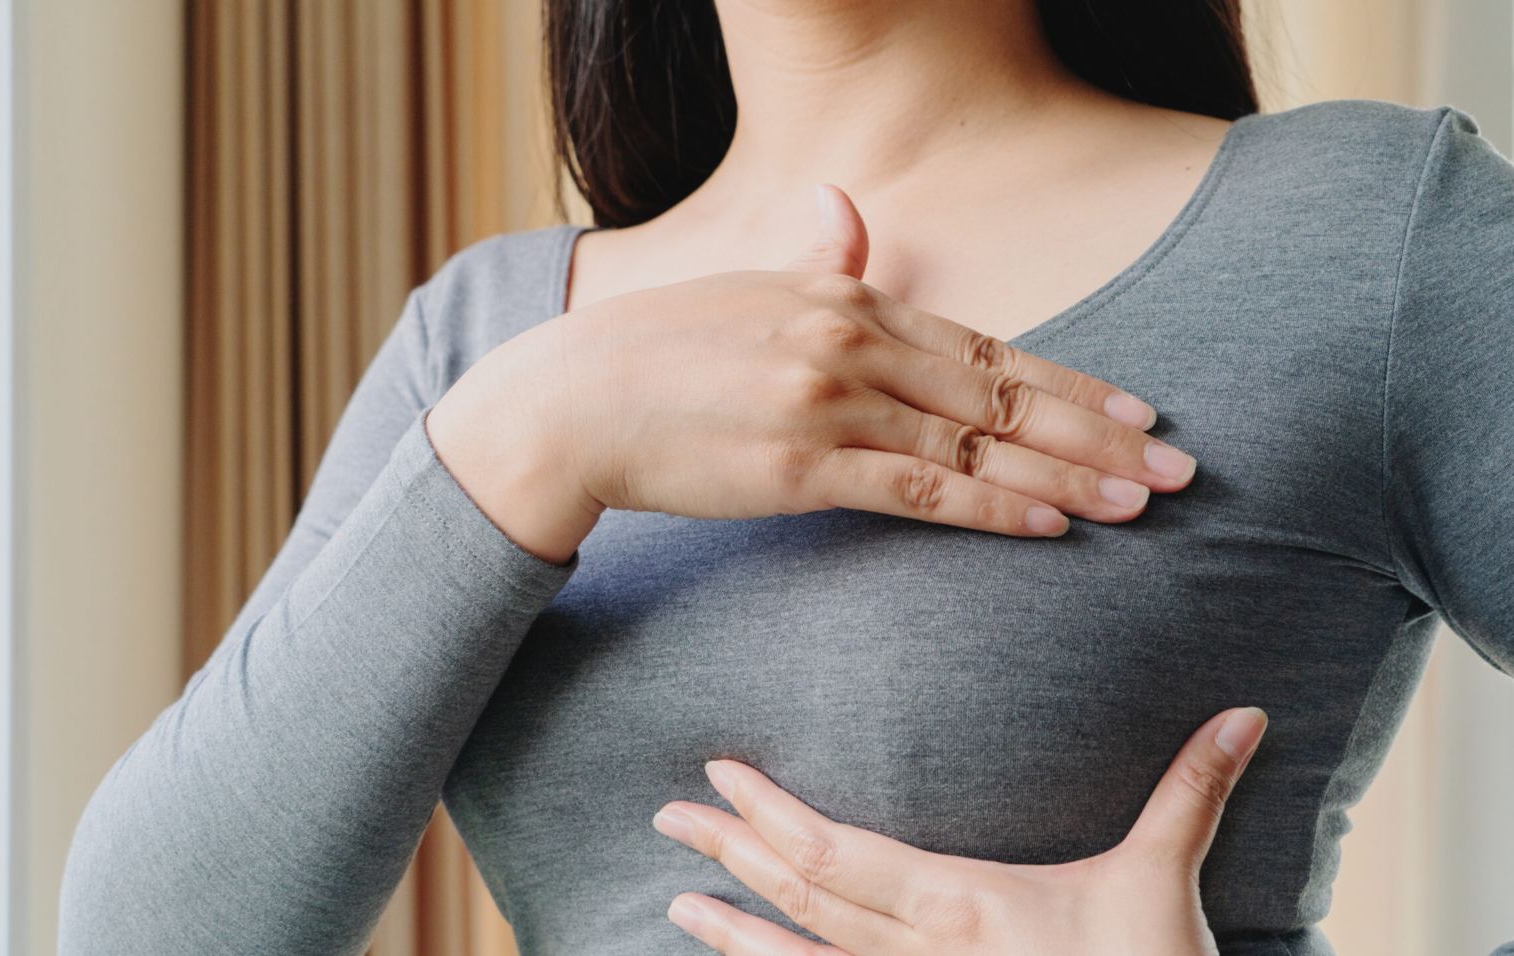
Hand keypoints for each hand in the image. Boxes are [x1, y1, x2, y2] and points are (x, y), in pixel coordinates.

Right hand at [428, 186, 1196, 562]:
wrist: (570, 401)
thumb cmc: (656, 350)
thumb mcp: (745, 286)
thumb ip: (815, 256)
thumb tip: (849, 208)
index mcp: (846, 295)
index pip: (987, 346)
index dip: (1072, 381)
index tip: (1140, 410)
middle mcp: (852, 341)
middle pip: (1003, 394)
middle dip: (1100, 433)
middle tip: (1178, 467)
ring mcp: (830, 402)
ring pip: (976, 446)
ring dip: (1067, 477)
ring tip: (1139, 504)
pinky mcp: (800, 467)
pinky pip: (919, 491)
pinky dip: (993, 509)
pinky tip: (1051, 526)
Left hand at [652, 707, 1268, 955]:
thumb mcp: (1164, 880)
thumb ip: (1191, 791)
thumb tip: (1242, 713)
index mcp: (965, 905)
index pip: (840, 854)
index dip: (773, 815)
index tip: (722, 774)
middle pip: (807, 900)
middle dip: (733, 856)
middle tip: (670, 816)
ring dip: (737, 934)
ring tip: (678, 907)